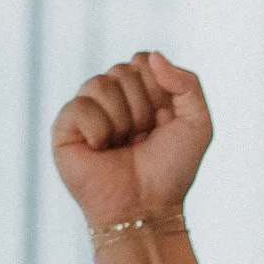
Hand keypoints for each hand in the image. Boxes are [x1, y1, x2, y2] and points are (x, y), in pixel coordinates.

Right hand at [51, 50, 212, 235]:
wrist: (146, 207)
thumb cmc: (171, 170)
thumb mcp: (197, 124)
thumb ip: (188, 84)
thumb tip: (151, 55)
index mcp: (141, 92)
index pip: (143, 59)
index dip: (157, 88)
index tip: (162, 120)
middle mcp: (112, 97)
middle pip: (122, 69)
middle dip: (141, 107)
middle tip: (141, 138)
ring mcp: (87, 110)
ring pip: (100, 83)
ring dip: (122, 120)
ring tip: (122, 145)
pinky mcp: (65, 127)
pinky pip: (79, 106)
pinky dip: (98, 130)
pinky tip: (101, 150)